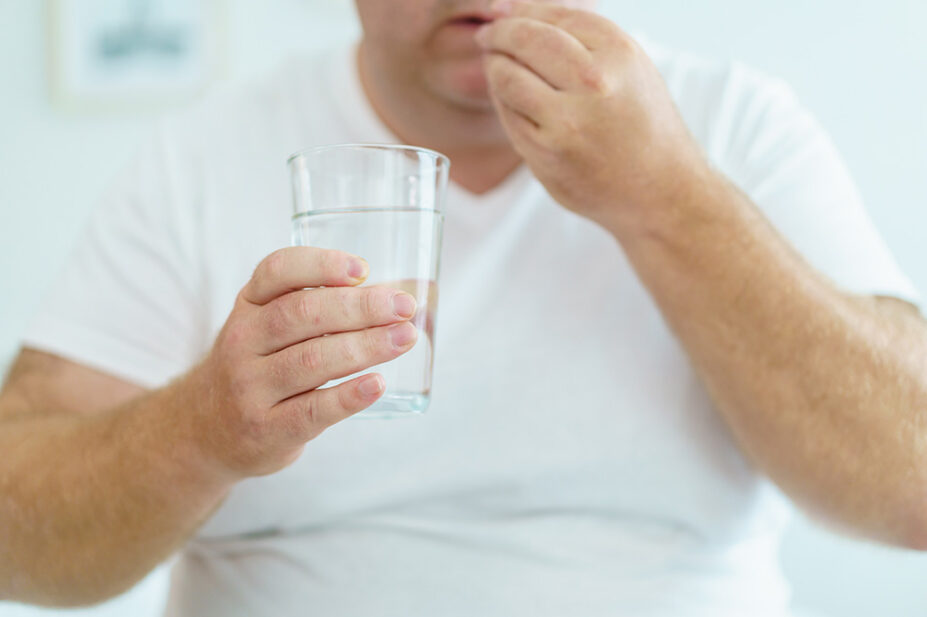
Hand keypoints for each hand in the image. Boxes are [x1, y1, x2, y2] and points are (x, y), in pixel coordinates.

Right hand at [181, 247, 418, 478]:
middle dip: (361, 307)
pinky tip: (378, 384)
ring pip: (312, 360)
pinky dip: (349, 396)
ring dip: (366, 346)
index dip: (322, 265)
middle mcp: (242, 341)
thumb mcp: (265, 326)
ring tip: (405, 338)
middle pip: (303, 314)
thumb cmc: (258, 366)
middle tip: (405, 307)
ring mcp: (251, 387)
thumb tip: (395, 293)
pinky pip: (312, 410)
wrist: (207, 430)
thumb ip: (314, 305)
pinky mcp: (266, 428)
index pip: (278, 272)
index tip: (364, 269)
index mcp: (248, 305)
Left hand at [476, 1, 709, 232]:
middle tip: (487, 36)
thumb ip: (583, 38)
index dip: (520, 9)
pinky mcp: (546, 155)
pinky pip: (508, 117)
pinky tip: (510, 99)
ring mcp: (567, 122)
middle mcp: (593, 83)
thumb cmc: (642, 124)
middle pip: (525, 40)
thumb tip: (519, 10)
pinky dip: (503, 102)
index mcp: (619, 53)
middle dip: (499, 33)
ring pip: (507, 78)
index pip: (554, 15)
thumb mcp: (630, 68)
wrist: (659, 190)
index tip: (501, 10)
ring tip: (496, 65)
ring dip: (494, 67)